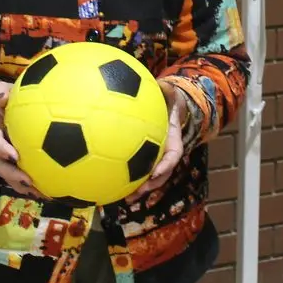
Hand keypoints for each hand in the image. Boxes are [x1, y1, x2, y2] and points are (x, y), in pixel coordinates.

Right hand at [0, 82, 42, 197]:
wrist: (3, 108)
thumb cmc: (4, 98)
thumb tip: (2, 97)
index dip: (1, 150)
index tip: (14, 155)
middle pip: (1, 167)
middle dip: (13, 176)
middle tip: (29, 181)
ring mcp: (7, 159)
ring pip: (12, 176)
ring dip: (26, 186)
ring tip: (44, 194)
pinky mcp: (19, 163)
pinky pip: (26, 175)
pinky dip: (38, 184)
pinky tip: (56, 189)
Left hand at [128, 80, 187, 200]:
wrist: (166, 106)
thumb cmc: (166, 97)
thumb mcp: (168, 90)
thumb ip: (165, 88)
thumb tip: (160, 82)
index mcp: (172, 137)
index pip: (174, 154)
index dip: (166, 165)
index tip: (156, 173)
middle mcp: (165, 151)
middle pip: (162, 174)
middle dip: (151, 185)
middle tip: (138, 192)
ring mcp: (154, 157)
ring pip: (150, 177)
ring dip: (139, 190)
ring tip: (125, 199)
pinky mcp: (141, 158)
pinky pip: (135, 170)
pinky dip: (125, 179)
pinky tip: (108, 185)